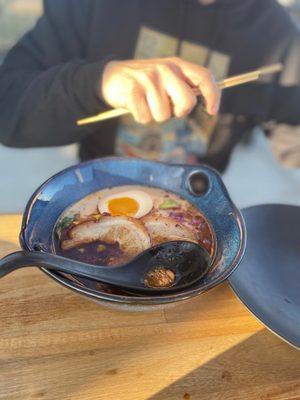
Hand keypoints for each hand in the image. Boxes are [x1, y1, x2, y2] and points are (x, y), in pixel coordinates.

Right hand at [101, 57, 219, 123]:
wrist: (111, 77)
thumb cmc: (145, 83)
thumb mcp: (166, 78)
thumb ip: (183, 86)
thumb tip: (205, 103)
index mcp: (177, 65)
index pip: (204, 76)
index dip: (213, 95)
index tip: (212, 111)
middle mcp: (165, 69)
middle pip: (187, 102)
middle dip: (178, 112)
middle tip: (166, 108)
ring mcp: (148, 79)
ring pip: (163, 115)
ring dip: (154, 116)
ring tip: (146, 103)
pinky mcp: (133, 91)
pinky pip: (145, 118)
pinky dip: (140, 117)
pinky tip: (134, 106)